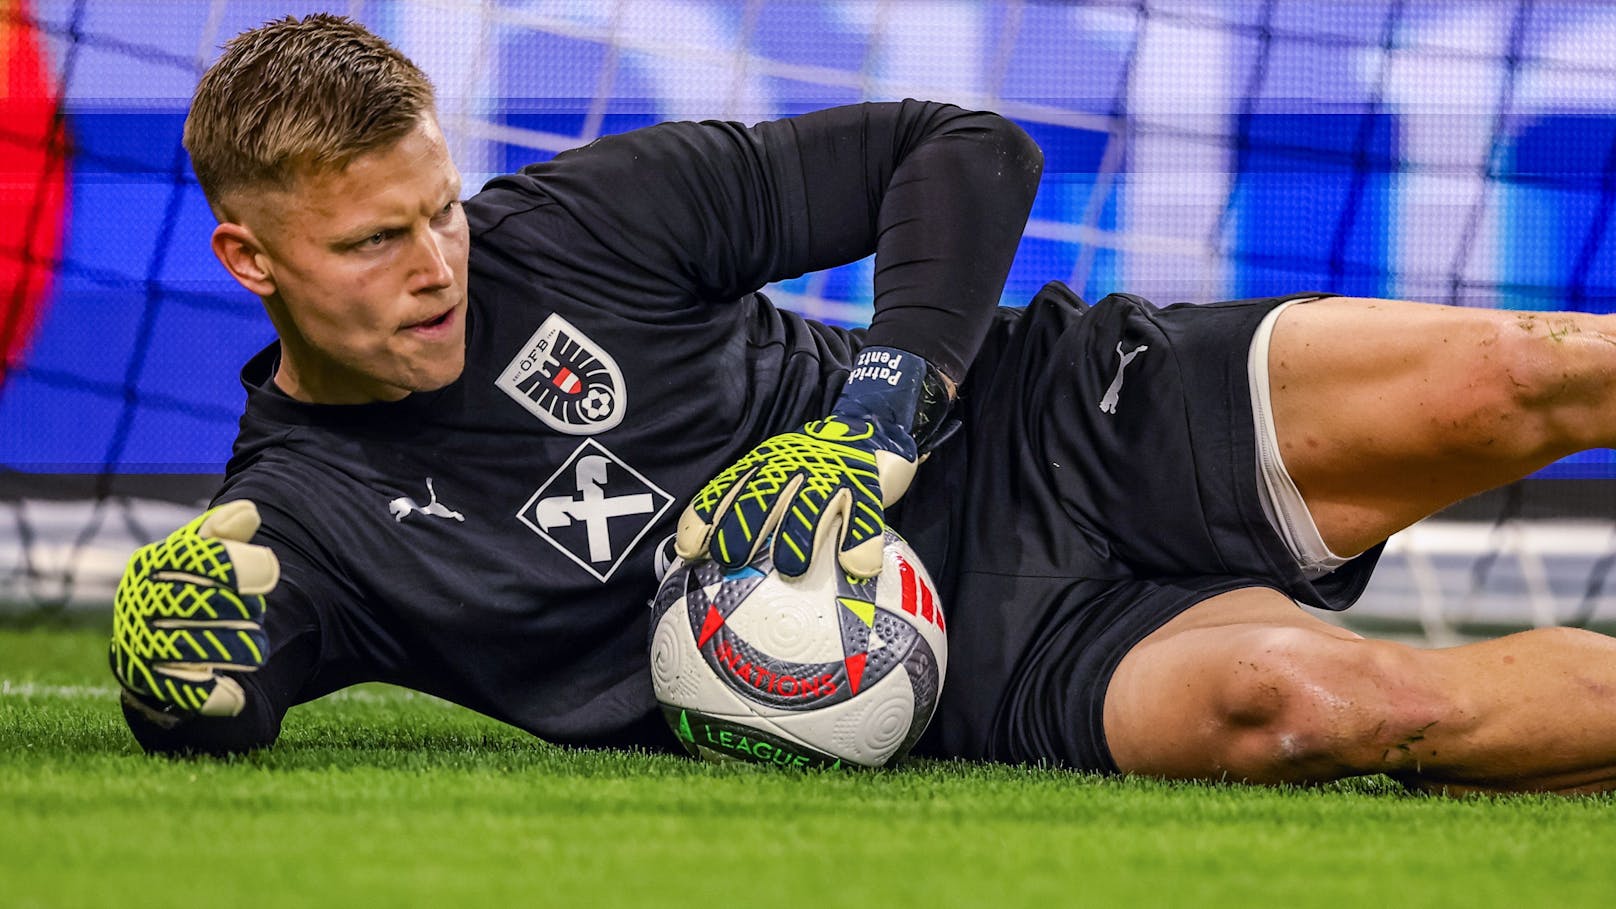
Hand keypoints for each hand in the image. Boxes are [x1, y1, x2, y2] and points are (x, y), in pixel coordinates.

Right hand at [109, 500, 279, 718]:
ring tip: (258, 649)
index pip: (189, 557)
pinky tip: (239, 693)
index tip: (269, 574)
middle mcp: (136, 603)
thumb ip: (224, 531)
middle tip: (259, 616)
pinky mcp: (147, 685)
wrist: (164, 646)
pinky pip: (181, 693)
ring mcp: (137, 645)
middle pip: (192, 603)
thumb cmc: (195, 589)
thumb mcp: (206, 555)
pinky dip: (214, 694)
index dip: (233, 565)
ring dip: (234, 650)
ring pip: (187, 649)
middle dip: (238, 610)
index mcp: (151, 564)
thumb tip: (248, 513)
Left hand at [676, 347, 950, 577]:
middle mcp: (790, 467)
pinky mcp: (865, 483)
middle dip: (742, 529)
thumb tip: (705, 556)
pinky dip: (859, 542)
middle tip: (733, 560)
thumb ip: (747, 503)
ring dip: (798, 538)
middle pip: (761, 499)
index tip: (690, 552)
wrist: (870, 422)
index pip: (725, 490)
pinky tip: (855, 566)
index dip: (705, 520)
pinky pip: (863, 515)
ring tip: (791, 567)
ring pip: (809, 507)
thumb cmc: (812, 465)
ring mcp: (829, 474)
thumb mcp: (774, 472)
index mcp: (763, 465)